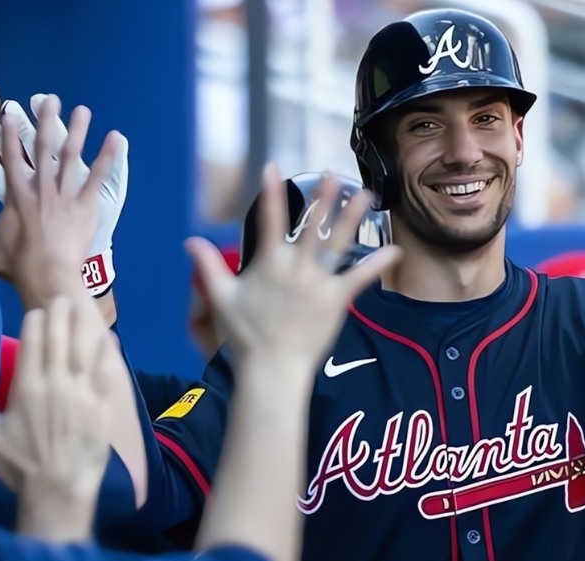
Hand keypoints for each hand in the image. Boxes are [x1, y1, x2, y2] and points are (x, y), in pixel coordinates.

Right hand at [0, 95, 122, 308]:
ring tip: (83, 110)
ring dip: (77, 132)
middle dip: (46, 121)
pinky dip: (108, 157)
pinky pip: (98, 177)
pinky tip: (116, 138)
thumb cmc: (19, 267)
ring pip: (71, 157)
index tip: (8, 113)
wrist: (49, 276)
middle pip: (43, 149)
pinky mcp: (85, 205)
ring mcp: (65, 196)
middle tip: (50, 99)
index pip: (11, 160)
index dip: (9, 136)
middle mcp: (41, 190)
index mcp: (18, 197)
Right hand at [0, 296, 119, 538]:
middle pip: (59, 340)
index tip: (39, 311)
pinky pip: (107, 373)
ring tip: (82, 308)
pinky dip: (107, 354)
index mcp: (27, 388)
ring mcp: (84, 393)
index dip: (37, 324)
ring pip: (84, 350)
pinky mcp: (104, 406)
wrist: (59, 490)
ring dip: (82, 326)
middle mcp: (57, 383)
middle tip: (62, 298)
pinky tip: (107, 339)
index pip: (33, 344)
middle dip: (60, 316)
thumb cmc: (20, 466)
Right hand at [188, 165, 400, 370]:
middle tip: (331, 174)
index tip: (273, 168)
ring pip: (337, 243)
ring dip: (352, 218)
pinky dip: (377, 264)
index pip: (268, 219)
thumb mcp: (221, 297)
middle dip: (322, 198)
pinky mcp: (336, 299)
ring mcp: (318, 282)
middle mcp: (296, 267)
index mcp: (268, 263)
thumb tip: (189, 241)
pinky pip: (360, 278)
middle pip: (310, 226)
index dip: (270, 192)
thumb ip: (208, 266)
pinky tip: (395, 250)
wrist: (272, 366)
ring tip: (365, 195)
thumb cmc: (245, 334)